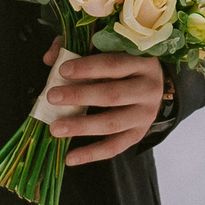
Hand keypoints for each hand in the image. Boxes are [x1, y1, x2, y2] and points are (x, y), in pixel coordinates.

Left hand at [43, 40, 166, 164]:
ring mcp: (146, 115)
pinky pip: (114, 147)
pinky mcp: (139, 134)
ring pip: (112, 123)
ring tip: (55, 129)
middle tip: (52, 97)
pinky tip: (70, 158)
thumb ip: (79, 47)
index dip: (88, 68)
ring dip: (82, 127)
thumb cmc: (124, 61)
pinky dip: (91, 153)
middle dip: (80, 96)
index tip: (62, 70)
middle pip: (112, 95)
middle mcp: (149, 89)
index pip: (114, 64)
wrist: (154, 83)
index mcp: (143, 62)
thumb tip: (50, 58)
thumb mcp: (108, 48)